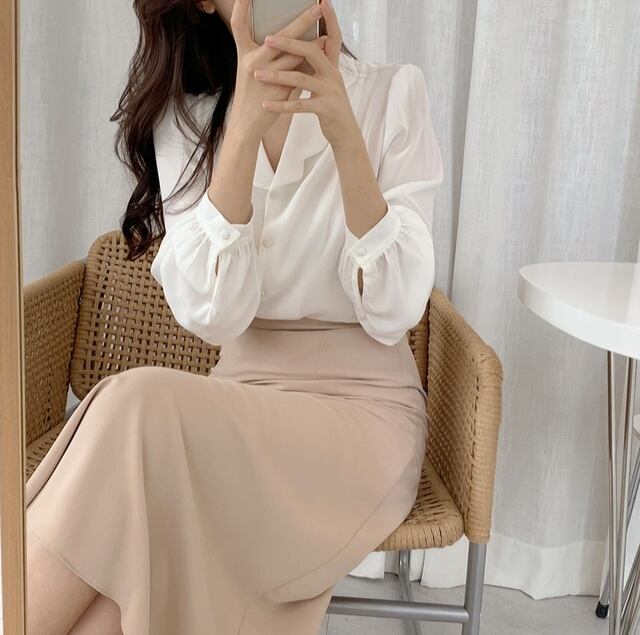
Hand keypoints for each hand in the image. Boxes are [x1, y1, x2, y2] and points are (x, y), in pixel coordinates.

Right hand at [227, 0, 326, 141]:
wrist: (246, 125)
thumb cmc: (251, 95)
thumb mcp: (253, 71)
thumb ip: (268, 56)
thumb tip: (290, 40)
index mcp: (244, 54)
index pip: (238, 25)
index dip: (241, 7)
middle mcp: (253, 62)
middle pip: (279, 37)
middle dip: (299, 21)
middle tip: (317, 7)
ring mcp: (266, 76)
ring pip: (293, 56)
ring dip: (312, 44)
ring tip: (326, 34)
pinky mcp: (278, 91)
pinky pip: (298, 74)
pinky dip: (311, 64)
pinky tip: (322, 57)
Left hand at [253, 0, 358, 148]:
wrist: (345, 133)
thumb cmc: (330, 106)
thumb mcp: (326, 82)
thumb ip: (315, 66)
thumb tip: (304, 47)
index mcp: (332, 66)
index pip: (332, 37)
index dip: (328, 19)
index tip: (321, 1)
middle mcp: (333, 75)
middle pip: (312, 52)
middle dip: (289, 43)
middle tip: (267, 39)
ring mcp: (330, 92)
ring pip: (302, 79)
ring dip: (277, 76)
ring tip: (257, 75)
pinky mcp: (326, 109)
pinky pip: (300, 105)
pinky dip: (282, 105)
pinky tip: (266, 105)